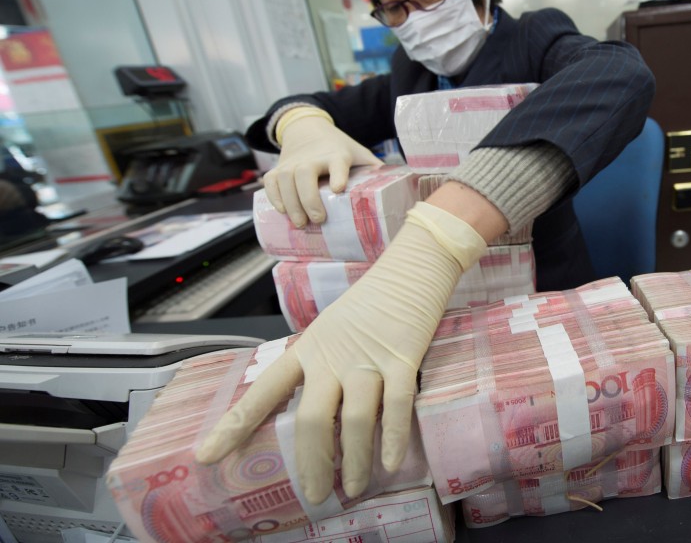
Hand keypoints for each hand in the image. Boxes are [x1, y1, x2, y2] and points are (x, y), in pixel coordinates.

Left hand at [195, 202, 485, 502]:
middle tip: (316, 495)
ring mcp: (368, 358)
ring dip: (355, 459)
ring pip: (356, 417)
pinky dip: (393, 437)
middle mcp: (332, 357)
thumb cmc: (370, 304)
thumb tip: (310, 417)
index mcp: (308, 349)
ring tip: (355, 487)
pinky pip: (397, 404)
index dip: (235, 425)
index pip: (264, 390)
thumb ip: (318, 367)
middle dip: (311, 462)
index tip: (207, 456)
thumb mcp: (331, 330)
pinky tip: (390, 463)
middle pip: (311, 417)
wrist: (411, 269)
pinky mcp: (403, 358)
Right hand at [264, 110, 381, 226]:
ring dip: (291, 203)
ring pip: (285, 180)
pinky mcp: (278, 167)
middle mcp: (312, 157)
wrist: (307, 129)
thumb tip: (397, 191)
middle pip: (304, 174)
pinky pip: (271, 182)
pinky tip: (282, 211)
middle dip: (308, 198)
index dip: (337, 174)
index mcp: (336, 154)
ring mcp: (292, 162)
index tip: (339, 188)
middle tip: (317, 220)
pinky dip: (274, 197)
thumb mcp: (358, 153)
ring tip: (300, 223)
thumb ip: (373, 170)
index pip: (337, 163)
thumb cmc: (338, 148)